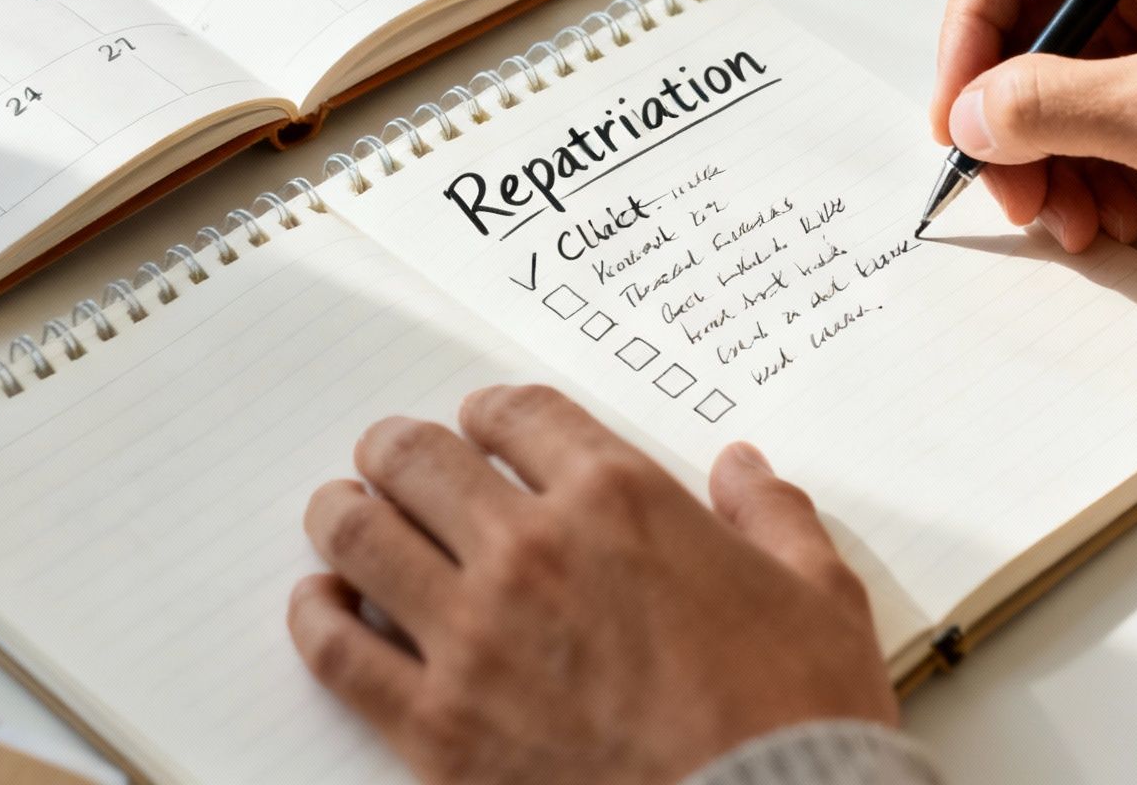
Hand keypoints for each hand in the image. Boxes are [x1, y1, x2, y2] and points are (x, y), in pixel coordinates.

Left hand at [287, 385, 896, 784]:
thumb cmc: (799, 715)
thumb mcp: (820, 594)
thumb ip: (773, 516)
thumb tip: (742, 469)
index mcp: (621, 499)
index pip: (519, 415)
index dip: (491, 412)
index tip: (484, 425)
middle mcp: (532, 549)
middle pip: (419, 459)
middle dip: (401, 450)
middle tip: (397, 460)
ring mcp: (474, 635)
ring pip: (360, 535)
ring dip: (344, 511)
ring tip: (343, 512)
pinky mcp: (436, 725)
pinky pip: (337, 651)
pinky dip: (316, 616)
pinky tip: (323, 602)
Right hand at [930, 0, 1136, 283]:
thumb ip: (1049, 105)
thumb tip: (970, 116)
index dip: (966, 34)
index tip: (959, 115)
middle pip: (1021, 33)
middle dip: (1007, 120)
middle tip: (1008, 189)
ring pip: (1049, 91)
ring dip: (1044, 162)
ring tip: (1070, 219)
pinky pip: (1091, 129)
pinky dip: (1082, 177)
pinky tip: (1109, 218)